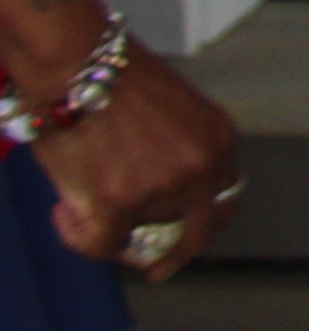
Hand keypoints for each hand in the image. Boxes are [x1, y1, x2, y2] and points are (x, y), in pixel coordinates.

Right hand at [36, 45, 239, 279]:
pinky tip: (62, 211)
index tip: (184, 234)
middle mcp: (199, 170)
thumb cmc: (114, 76)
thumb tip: (160, 190)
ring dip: (111, 231)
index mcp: (219, 141)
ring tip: (79, 205)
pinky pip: (100, 245)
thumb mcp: (175, 109)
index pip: (223, 199)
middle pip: (198, 233)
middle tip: (156, 267)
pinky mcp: (116, 205)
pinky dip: (77, 235)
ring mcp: (160, 191)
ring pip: (138, 238)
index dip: (202, 221)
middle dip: (177, 254)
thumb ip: (180, 149)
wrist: (77, 62)